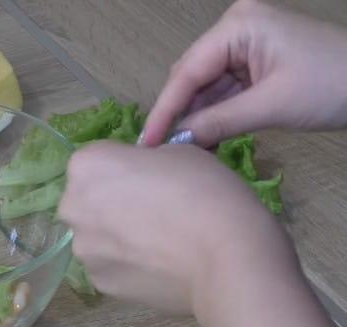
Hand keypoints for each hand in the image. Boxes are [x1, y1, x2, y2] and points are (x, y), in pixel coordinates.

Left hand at [58, 141, 278, 312]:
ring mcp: (83, 248)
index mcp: (86, 165)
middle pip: (88, 198)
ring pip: (96, 235)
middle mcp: (72, 206)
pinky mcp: (99, 282)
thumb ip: (145, 161)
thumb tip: (142, 178)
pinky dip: (127, 264)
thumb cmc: (204, 191)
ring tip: (159, 243)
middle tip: (154, 211)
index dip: (126, 166)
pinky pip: (109, 265)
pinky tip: (158, 266)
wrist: (227, 257)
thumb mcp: (178, 152)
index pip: (98, 159)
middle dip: (112, 202)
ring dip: (117, 235)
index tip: (152, 178)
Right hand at [140, 0, 346, 146]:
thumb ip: (219, 122)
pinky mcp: (254, 63)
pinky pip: (223, 91)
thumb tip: (176, 143)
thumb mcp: (272, 106)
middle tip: (159, 151)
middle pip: (191, 76)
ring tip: (177, 152)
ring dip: (194, 118)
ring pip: (204, 87)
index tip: (146, 144)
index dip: (165, 110)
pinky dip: (214, 116)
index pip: (188, 71)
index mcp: (237, 26)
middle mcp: (235, 29)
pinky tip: (201, 139)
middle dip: (177, 114)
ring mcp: (245, 45)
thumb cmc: (332, 86)